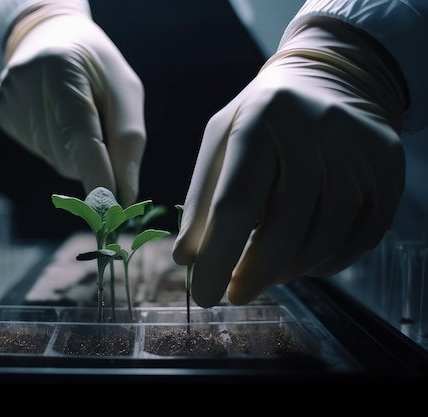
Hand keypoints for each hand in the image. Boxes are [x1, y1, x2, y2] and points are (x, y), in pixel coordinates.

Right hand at [0, 3, 145, 206]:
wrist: (51, 38)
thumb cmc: (98, 67)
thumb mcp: (125, 92)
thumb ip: (128, 142)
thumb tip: (125, 195)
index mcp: (63, 69)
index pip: (81, 134)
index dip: (97, 176)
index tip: (112, 210)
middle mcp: (27, 84)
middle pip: (68, 157)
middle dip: (95, 161)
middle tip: (103, 130)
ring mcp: (9, 100)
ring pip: (55, 160)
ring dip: (76, 153)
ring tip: (77, 115)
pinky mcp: (1, 113)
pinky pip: (40, 151)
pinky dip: (57, 146)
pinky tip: (56, 116)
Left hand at [172, 18, 406, 306]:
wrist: (328, 78)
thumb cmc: (260, 117)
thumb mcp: (220, 141)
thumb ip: (201, 198)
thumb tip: (186, 259)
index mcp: (259, 120)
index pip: (236, 203)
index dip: (219, 257)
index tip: (205, 296)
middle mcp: (314, 129)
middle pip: (286, 227)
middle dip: (255, 274)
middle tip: (236, 295)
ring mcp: (358, 147)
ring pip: (327, 236)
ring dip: (290, 270)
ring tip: (266, 274)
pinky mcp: (387, 165)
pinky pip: (362, 235)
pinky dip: (328, 261)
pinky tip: (304, 262)